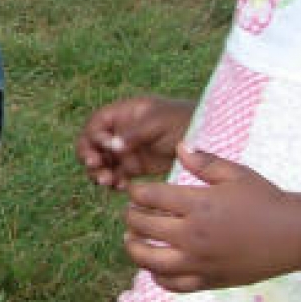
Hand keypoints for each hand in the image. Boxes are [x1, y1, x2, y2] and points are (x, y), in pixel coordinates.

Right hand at [76, 96, 194, 188]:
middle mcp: (120, 131)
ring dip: (98, 172)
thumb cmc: (184, 121)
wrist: (210, 137)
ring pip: (101, 162)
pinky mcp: (135, 166)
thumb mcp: (159, 122)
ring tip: (107, 182)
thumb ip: (134, 133)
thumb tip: (111, 146)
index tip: (105, 147)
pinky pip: (116, 175)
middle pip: (92, 144)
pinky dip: (114, 182)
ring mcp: (127, 150)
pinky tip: (121, 187)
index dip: (94, 136)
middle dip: (90, 157)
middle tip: (96, 168)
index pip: (96, 124)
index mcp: (123, 114)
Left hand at [123, 144, 300, 291]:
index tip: (136, 191)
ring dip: (134, 248)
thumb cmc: (266, 199)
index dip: (136, 192)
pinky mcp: (209, 280)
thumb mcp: (236, 174)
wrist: (297, 234)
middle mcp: (194, 234)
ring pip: (149, 259)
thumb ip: (204, 161)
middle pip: (143, 226)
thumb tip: (179, 147)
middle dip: (132, 216)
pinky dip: (157, 276)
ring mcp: (199, 261)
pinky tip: (155, 266)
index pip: (149, 196)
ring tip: (132, 239)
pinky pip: (172, 284)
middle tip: (133, 212)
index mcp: (198, 204)